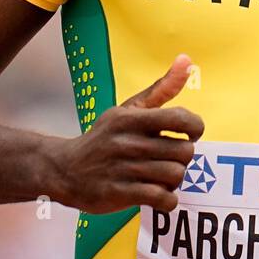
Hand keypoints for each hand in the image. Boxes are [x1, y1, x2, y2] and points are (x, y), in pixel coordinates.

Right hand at [46, 54, 203, 213]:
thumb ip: (161, 88)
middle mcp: (127, 142)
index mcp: (131, 118)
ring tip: (161, 176)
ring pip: (176, 175)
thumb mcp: (128, 110)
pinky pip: (163, 198)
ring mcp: (122, 169)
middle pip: (184, 152)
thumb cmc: (105, 138)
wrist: (64, 170)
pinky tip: (157, 194)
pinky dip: (167, 199)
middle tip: (168, 158)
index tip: (187, 135)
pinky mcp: (119, 193)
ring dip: (174, 179)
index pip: (182, 119)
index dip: (195, 128)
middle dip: (182, 157)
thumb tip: (187, 60)